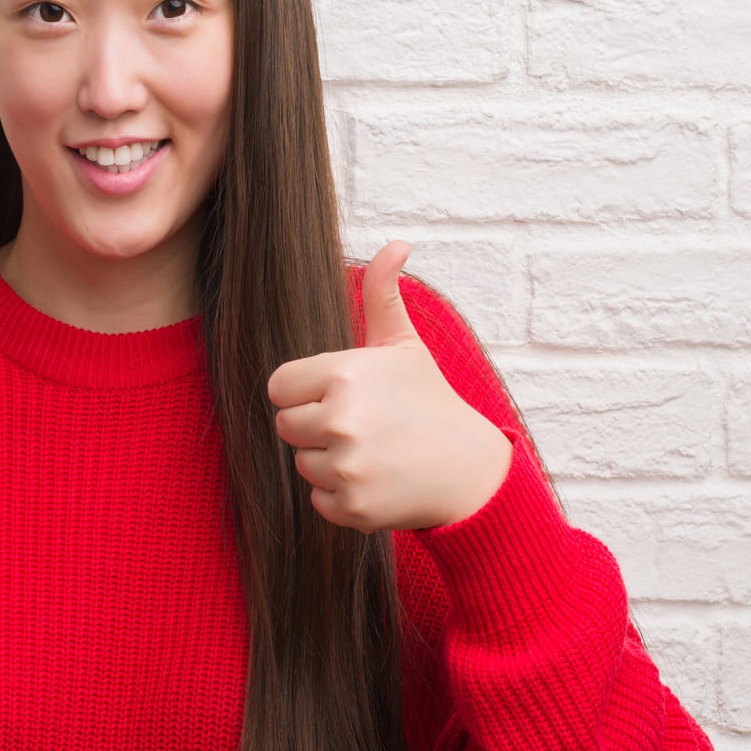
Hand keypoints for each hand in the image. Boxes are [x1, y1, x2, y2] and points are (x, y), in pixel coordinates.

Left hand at [266, 241, 512, 532]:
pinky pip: (318, 499)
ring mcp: (347, 466)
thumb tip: (396, 243)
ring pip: (303, 464)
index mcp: (344, 374)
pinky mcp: (352, 507)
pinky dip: (343, 496)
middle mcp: (340, 420)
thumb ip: (383, 293)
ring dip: (331, 462)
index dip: (305, 391)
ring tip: (374, 452)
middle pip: (286, 425)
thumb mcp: (405, 345)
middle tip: (363, 426)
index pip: (279, 386)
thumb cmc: (430, 402)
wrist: (471, 470)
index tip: (340, 395)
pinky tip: (378, 480)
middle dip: (317, 426)